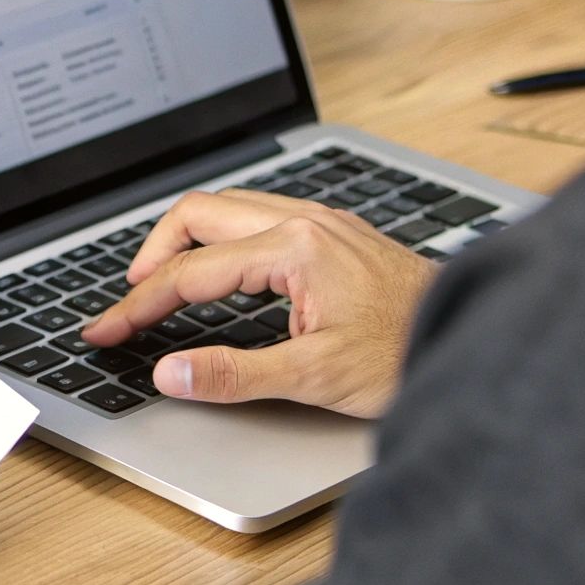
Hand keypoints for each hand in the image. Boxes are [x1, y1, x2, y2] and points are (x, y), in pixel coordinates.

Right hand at [80, 189, 435, 417]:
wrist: (478, 338)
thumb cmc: (409, 354)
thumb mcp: (317, 377)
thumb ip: (234, 375)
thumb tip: (169, 374)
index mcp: (294, 247)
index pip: (190, 272)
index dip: (138, 305)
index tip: (106, 331)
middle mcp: (304, 220)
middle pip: (196, 213)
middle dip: (150, 255)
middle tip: (129, 301)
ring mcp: (320, 220)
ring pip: (225, 206)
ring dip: (184, 241)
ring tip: (160, 282)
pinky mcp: (333, 231)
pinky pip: (255, 215)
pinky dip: (219, 238)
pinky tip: (218, 269)